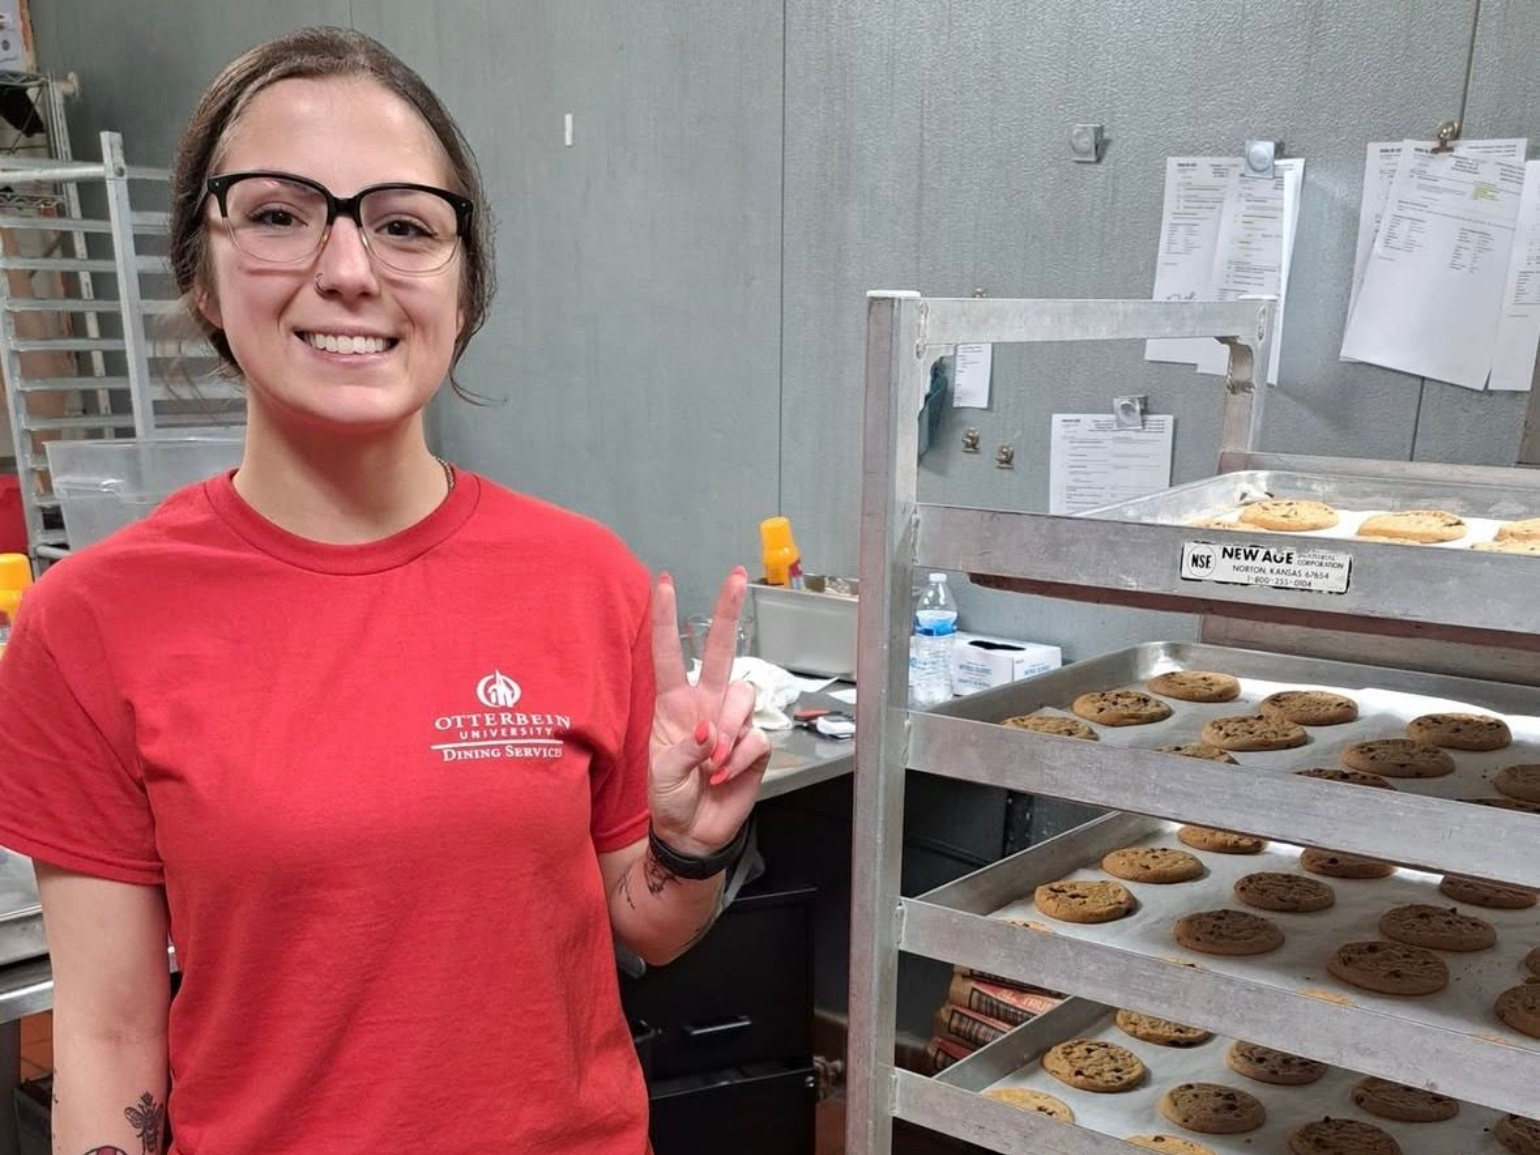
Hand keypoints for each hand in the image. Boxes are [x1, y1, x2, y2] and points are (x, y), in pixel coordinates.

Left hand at [649, 567, 769, 856]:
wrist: (693, 834)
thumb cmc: (669, 801)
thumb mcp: (662, 777)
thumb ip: (684, 752)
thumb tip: (710, 733)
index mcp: (674, 706)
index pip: (669, 654)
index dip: (666, 619)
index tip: (664, 582)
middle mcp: (705, 705)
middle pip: (721, 650)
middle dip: (728, 612)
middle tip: (738, 576)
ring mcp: (731, 723)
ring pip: (744, 696)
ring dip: (729, 731)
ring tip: (714, 765)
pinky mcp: (754, 744)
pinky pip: (757, 736)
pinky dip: (741, 758)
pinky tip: (727, 776)